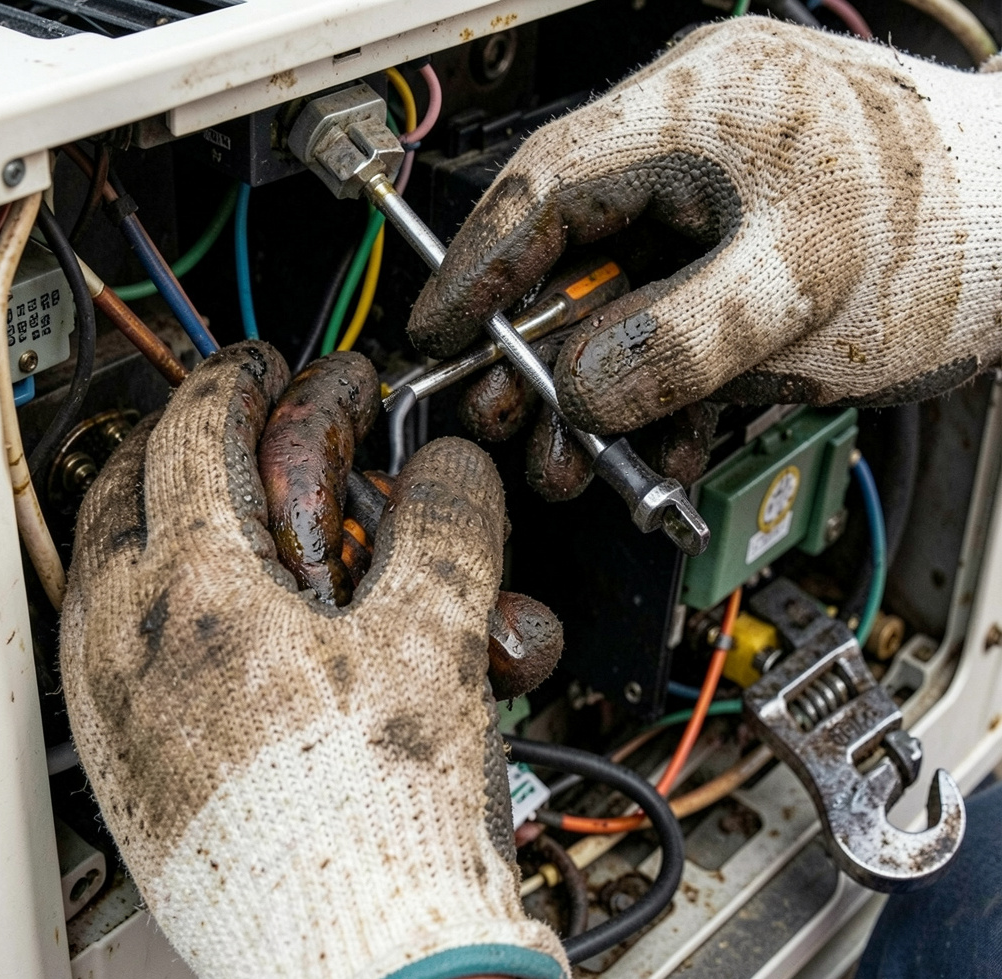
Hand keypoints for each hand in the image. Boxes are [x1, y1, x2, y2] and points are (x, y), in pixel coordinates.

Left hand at [60, 343, 568, 978]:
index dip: (239, 379)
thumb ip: (448, 525)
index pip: (195, 432)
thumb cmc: (383, 816)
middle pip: (123, 487)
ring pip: (104, 566)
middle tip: (235, 424)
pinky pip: (107, 646)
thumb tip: (455, 468)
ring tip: (222, 510)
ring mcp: (111, 709)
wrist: (358, 958)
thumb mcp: (436, 638)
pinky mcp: (124, 765)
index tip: (267, 368)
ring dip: (156, 516)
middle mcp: (126, 644)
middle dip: (179, 437)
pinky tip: (213, 620)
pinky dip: (151, 601)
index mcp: (196, 593)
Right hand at [408, 17, 1001, 434]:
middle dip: (535, 352)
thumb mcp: (804, 290)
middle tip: (506, 419)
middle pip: (570, 253)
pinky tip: (660, 446)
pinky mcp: (737, 260)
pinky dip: (659, 392)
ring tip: (581, 462)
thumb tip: (582, 388)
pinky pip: (672, 326)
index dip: (478, 267)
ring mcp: (714, 208)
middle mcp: (694, 148)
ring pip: (618, 304)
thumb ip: (681, 341)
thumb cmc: (952, 228)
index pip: (545, 186)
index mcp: (698, 109)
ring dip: (596, 393)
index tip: (436, 330)